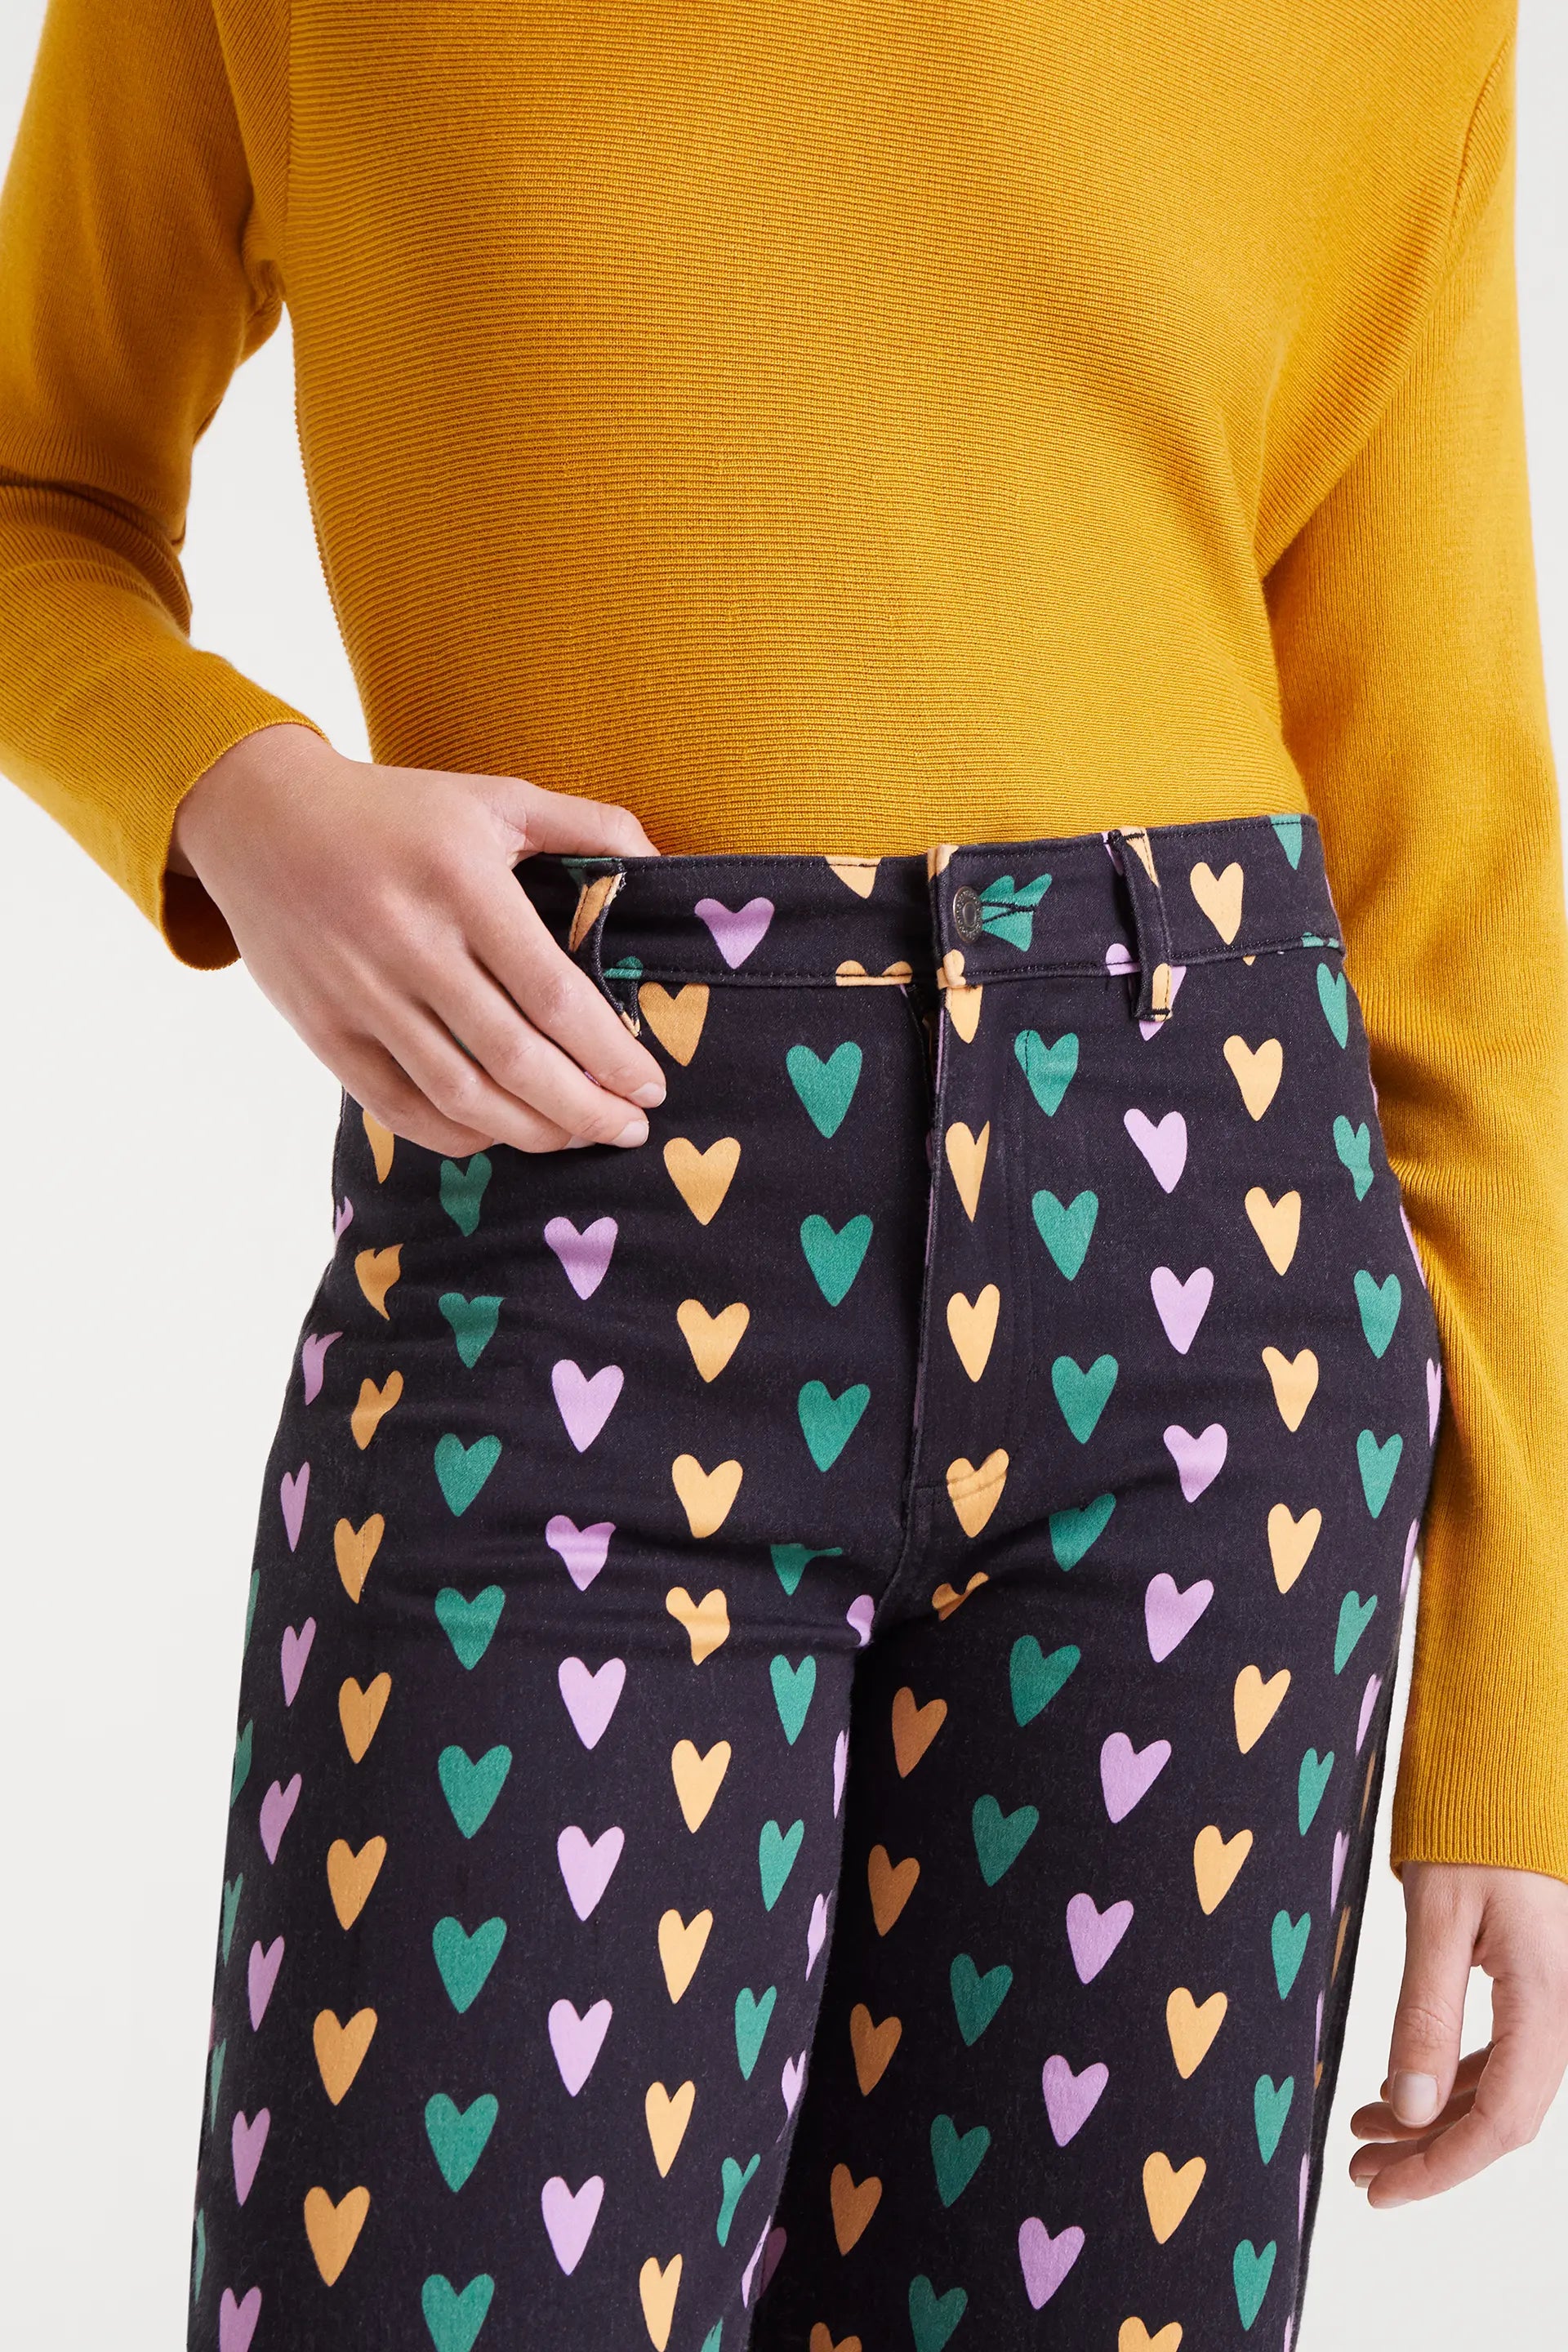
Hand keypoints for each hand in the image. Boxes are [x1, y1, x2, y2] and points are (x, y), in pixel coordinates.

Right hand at [170, 724, 667, 1155]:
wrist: (257, 817)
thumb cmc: (395, 810)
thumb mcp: (493, 794)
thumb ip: (585, 823)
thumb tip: (661, 865)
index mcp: (462, 883)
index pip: (553, 993)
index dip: (610, 1053)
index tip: (649, 1085)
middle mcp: (410, 944)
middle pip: (516, 1058)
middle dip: (586, 1109)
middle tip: (631, 1130)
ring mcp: (361, 994)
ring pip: (461, 1095)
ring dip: (532, 1132)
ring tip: (578, 1138)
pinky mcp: (324, 1030)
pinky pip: (399, 1107)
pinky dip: (457, 1135)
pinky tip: (501, 1133)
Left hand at [1348, 1860, 1567, 2204]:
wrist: (1510, 1779)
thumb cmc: (1475, 1832)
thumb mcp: (1437, 1917)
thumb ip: (1425, 2014)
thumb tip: (1406, 2107)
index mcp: (1546, 2002)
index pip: (1502, 2121)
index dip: (1442, 2166)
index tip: (1383, 2190)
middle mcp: (1561, 2014)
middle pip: (1500, 2117)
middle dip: (1429, 2153)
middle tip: (1359, 2172)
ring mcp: (1552, 2005)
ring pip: (1498, 2092)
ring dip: (1433, 2122)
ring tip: (1362, 2134)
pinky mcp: (1535, 1992)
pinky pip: (1499, 2059)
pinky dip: (1449, 2083)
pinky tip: (1398, 2093)